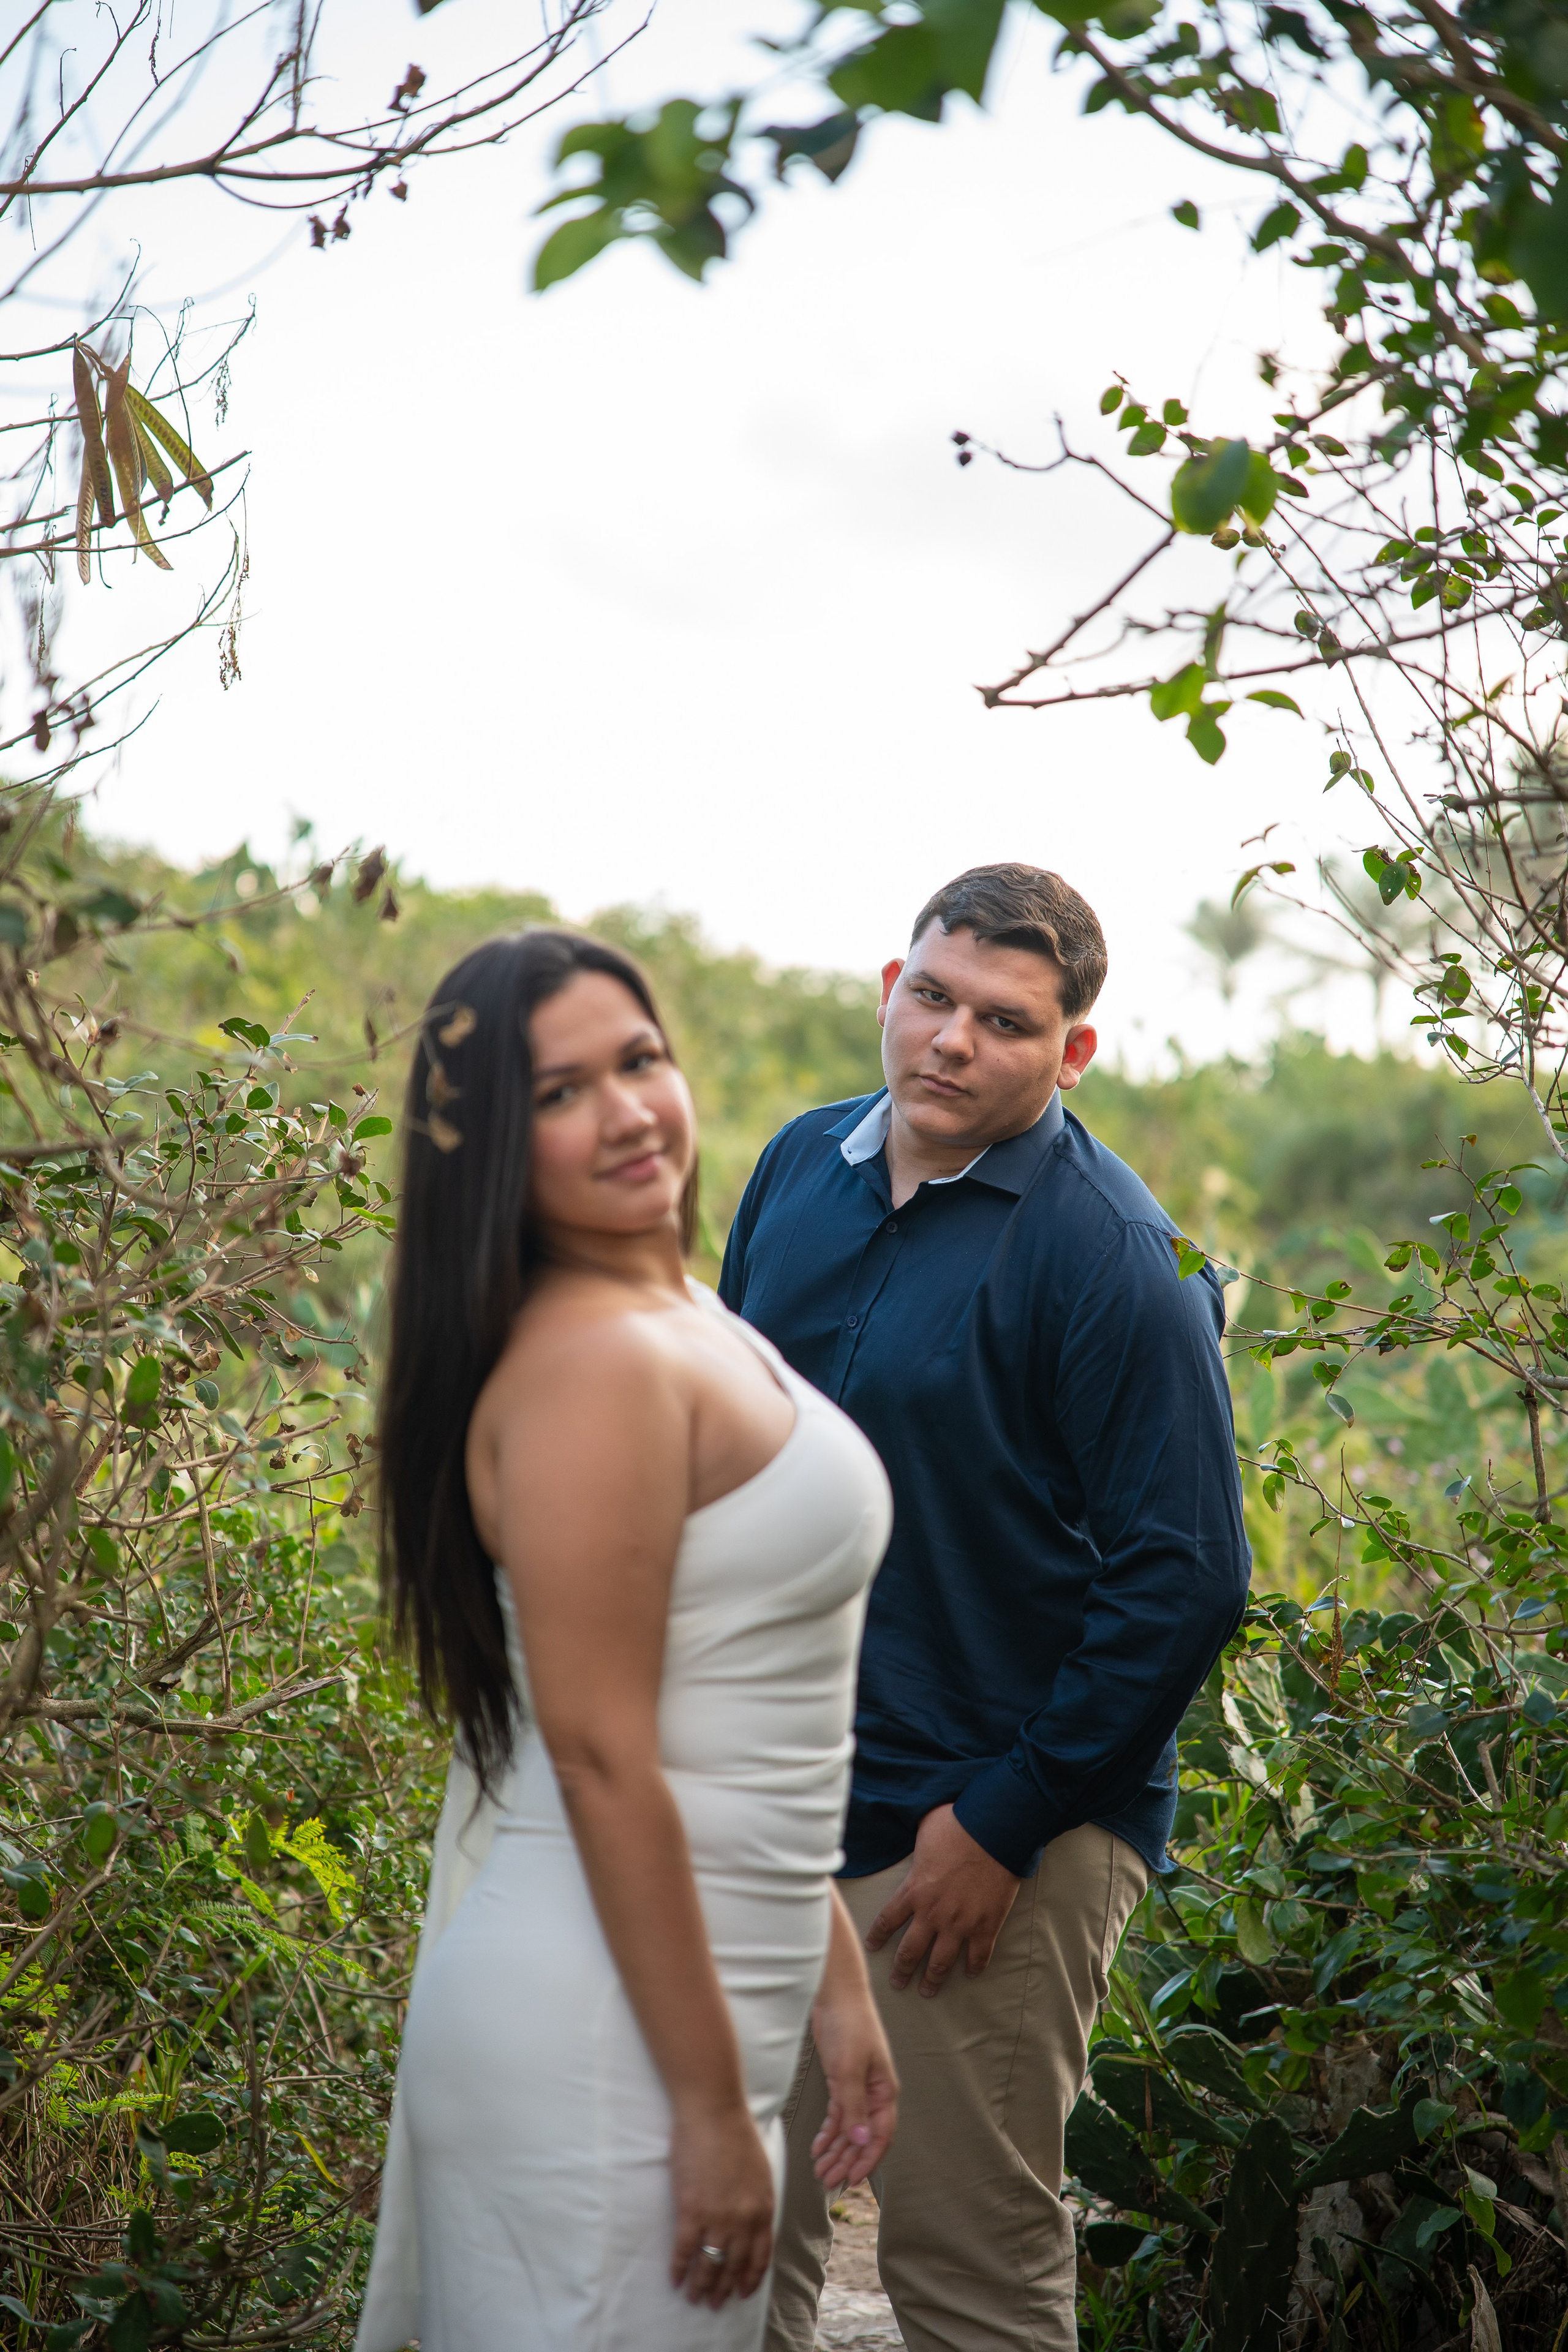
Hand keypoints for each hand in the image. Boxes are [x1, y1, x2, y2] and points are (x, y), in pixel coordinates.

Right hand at [669, 2099, 774, 2307]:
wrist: (713, 2111)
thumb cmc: (736, 2134)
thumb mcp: (761, 2171)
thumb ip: (757, 2201)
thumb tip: (750, 2226)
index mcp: (762, 2208)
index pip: (759, 2256)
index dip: (750, 2278)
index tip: (742, 2292)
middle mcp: (743, 2219)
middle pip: (733, 2266)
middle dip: (724, 2289)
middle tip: (714, 2303)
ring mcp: (717, 2217)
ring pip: (709, 2265)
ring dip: (702, 2286)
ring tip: (695, 2297)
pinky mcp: (691, 2210)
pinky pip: (684, 2251)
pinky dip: (679, 2269)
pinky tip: (675, 2279)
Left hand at [810, 1981, 898, 2188]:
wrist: (836, 1993)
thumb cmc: (849, 2024)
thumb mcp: (850, 2067)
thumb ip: (854, 2105)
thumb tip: (862, 2141)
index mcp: (883, 2091)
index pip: (881, 2136)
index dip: (867, 2160)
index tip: (851, 2180)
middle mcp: (873, 2094)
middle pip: (863, 2137)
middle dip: (846, 2161)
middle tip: (827, 2180)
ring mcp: (857, 2087)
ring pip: (849, 2129)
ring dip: (836, 2151)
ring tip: (819, 2170)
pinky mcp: (841, 2080)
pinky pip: (838, 2115)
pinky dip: (828, 2132)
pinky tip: (817, 2146)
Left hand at [864, 1803, 1020, 1997]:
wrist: (994, 1831)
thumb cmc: (956, 1825)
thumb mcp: (923, 1831)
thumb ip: (916, 1849)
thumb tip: (909, 1839)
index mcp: (913, 1891)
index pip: (887, 1921)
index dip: (878, 1936)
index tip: (872, 1947)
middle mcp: (932, 1914)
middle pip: (910, 1951)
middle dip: (902, 1970)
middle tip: (897, 1983)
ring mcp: (960, 1924)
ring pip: (941, 1962)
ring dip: (933, 1979)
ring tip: (927, 1991)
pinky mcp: (986, 1926)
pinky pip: (978, 1955)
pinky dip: (975, 1967)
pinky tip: (971, 1973)